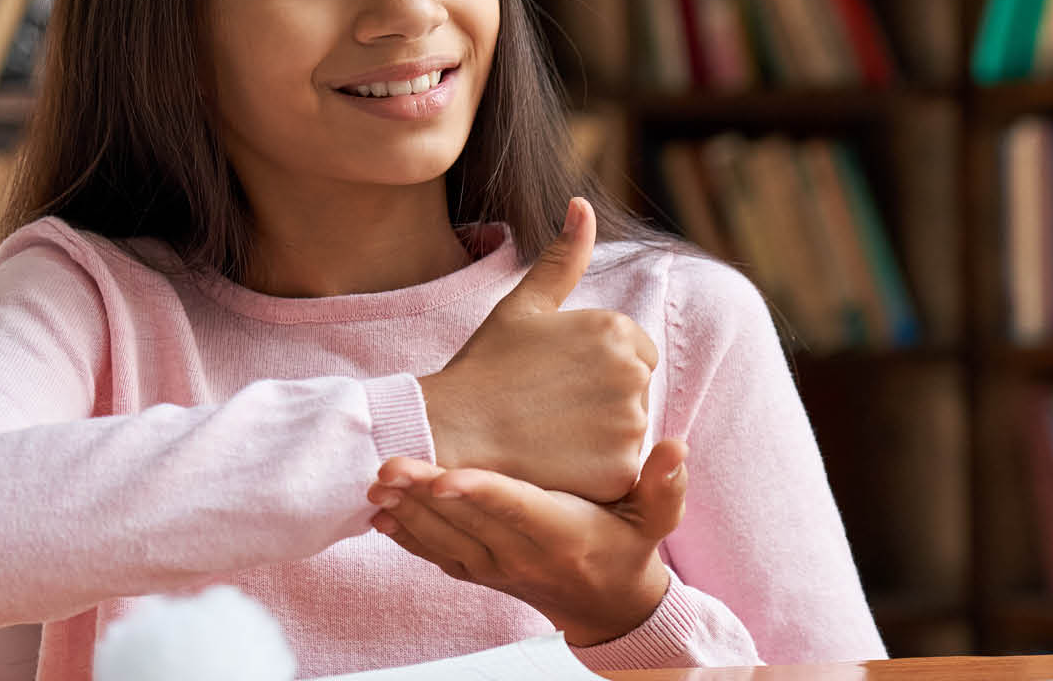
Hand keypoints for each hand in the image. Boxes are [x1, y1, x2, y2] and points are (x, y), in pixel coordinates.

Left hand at [367, 440, 689, 647]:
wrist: (607, 606)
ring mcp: (496, 568)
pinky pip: (437, 556)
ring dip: (407, 513)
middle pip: (467, 522)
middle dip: (424, 495)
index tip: (445, 477)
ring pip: (444, 540)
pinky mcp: (479, 573)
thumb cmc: (630, 547)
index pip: (516, 509)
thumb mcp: (657, 519)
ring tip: (376, 483)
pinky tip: (381, 514)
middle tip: (387, 465)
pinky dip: (407, 537)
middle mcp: (523, 555)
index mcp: (562, 534)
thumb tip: (675, 446)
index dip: (480, 492)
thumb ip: (664, 485)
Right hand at [419, 197, 657, 502]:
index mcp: (617, 329)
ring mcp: (629, 426)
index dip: (595, 367)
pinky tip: (556, 462)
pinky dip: (595, 472)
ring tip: (549, 433)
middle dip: (602, 400)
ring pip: (629, 432)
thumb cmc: (485, 365)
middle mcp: (633, 373)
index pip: (636, 352)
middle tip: (548, 406)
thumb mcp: (524, 305)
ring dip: (600, 436)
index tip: (556, 377)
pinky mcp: (618, 472)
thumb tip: (582, 204)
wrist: (451, 430)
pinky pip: (620, 471)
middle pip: (636, 392)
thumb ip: (564, 257)